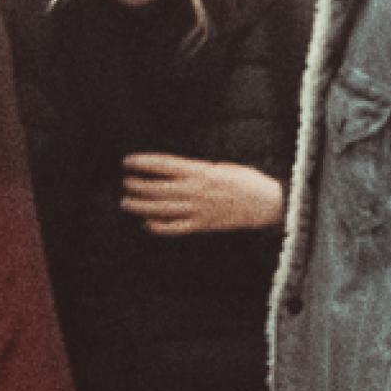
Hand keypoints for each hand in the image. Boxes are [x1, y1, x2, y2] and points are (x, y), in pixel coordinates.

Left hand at [122, 154, 282, 234]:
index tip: (128, 161)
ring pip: (162, 208)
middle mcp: (196, 190)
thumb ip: (196, 169)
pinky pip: (175, 228)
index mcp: (200, 172)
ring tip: (126, 202)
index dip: (143, 163)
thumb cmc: (244, 180)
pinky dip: (159, 227)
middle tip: (125, 182)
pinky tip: (147, 224)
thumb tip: (174, 170)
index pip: (164, 165)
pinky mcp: (202, 225)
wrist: (265, 203)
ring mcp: (197, 209)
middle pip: (158, 188)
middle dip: (138, 185)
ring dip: (141, 205)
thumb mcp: (220, 167)